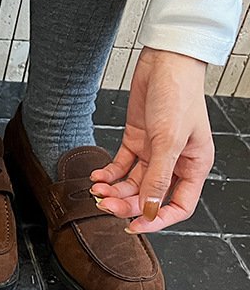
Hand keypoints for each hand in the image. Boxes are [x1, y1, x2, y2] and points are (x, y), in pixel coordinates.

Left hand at [90, 47, 214, 232]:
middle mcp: (175, 162)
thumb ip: (158, 177)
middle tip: (104, 205)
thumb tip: (150, 209)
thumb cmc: (178, 95)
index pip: (179, 206)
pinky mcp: (138, 139)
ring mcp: (155, 151)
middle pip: (149, 196)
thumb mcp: (168, 140)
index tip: (134, 226)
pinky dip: (109, 172)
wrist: (164, 63)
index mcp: (194, 165)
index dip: (157, 220)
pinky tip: (96, 175)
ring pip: (133, 183)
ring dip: (114, 190)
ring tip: (96, 189)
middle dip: (126, 204)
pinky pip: (122, 165)